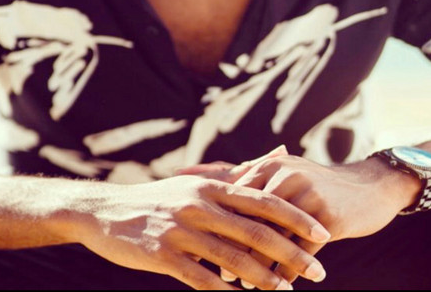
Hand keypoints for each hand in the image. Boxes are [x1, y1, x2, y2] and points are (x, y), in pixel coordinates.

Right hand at [75, 174, 330, 289]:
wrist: (106, 210)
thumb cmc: (159, 199)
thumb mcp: (196, 182)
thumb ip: (237, 174)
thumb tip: (279, 152)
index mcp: (212, 187)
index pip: (263, 201)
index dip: (295, 218)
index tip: (323, 234)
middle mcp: (201, 205)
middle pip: (256, 231)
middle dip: (291, 253)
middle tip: (318, 271)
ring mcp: (181, 230)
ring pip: (233, 259)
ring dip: (265, 279)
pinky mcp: (163, 254)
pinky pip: (201, 278)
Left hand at [192, 152, 419, 285]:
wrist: (368, 189)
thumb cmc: (316, 184)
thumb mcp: (284, 174)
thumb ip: (249, 177)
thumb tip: (203, 176)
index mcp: (267, 165)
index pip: (233, 195)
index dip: (216, 221)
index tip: (196, 242)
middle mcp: (282, 174)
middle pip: (248, 216)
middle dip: (230, 245)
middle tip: (214, 270)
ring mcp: (304, 194)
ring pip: (271, 237)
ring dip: (255, 264)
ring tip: (240, 285)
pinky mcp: (324, 216)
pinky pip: (298, 251)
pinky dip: (285, 272)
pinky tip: (276, 288)